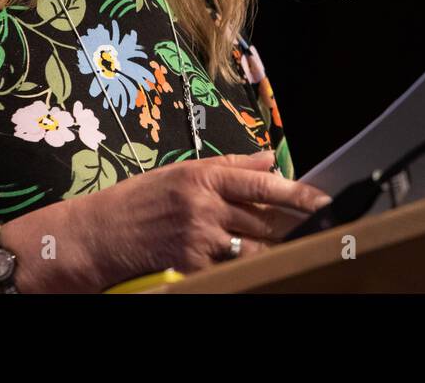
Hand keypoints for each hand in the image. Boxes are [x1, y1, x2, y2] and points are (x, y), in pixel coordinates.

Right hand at [0, 150, 330, 291]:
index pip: (263, 182)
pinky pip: (231, 267)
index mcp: (204, 176)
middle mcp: (205, 205)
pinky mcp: (193, 265)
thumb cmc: (140, 200)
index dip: (299, 194)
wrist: (100, 234)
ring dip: (274, 247)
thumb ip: (229, 167)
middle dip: (294, 225)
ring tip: (293, 246)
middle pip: (265, 218)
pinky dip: (244, 265)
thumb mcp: (181, 172)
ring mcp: (200, 238)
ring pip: (254, 246)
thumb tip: (269, 158)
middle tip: (321, 227)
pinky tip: (251, 261)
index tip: (324, 201)